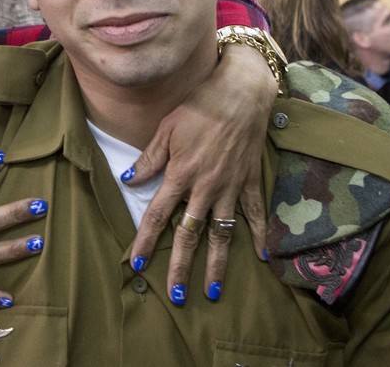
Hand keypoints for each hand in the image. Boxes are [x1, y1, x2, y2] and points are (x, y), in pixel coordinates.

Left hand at [124, 45, 275, 303]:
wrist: (240, 93)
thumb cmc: (198, 107)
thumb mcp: (166, 129)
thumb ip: (149, 160)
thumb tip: (128, 180)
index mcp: (179, 175)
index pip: (158, 216)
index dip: (145, 240)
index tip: (136, 263)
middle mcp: (204, 187)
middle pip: (189, 235)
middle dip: (181, 267)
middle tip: (176, 296)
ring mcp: (229, 187)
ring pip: (221, 234)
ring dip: (217, 264)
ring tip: (213, 291)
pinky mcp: (249, 182)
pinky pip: (255, 214)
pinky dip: (258, 234)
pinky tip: (261, 257)